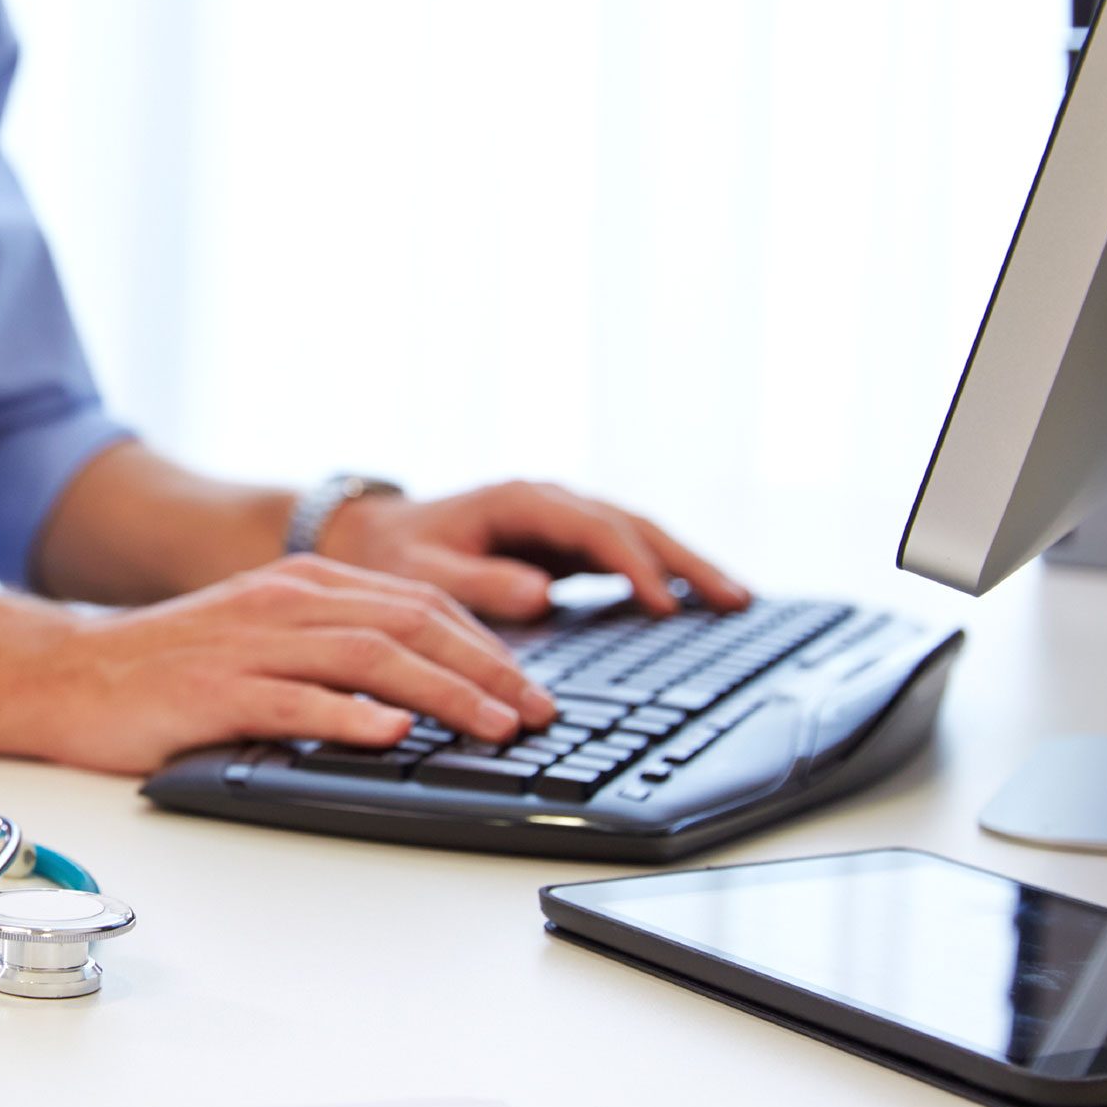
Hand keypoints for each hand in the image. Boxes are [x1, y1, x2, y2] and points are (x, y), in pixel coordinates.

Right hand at [19, 554, 560, 773]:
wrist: (67, 674)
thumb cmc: (168, 668)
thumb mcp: (264, 638)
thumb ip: (335, 650)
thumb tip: (419, 693)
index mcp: (305, 584)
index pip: (419, 603)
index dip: (487, 644)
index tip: (533, 689)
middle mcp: (286, 602)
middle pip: (411, 624)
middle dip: (487, 669)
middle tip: (539, 714)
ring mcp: (251, 644)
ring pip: (370, 658)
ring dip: (443, 693)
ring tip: (493, 726)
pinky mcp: (216, 692)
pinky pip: (295, 701)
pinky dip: (350, 717)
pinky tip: (390, 736)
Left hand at [319, 479, 750, 621]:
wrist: (369, 536)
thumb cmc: (393, 556)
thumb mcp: (422, 574)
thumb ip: (478, 583)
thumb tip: (544, 595)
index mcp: (520, 501)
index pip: (596, 529)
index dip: (635, 566)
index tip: (667, 605)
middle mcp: (549, 502)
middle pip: (633, 525)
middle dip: (686, 561)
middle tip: (737, 600)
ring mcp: (560, 521)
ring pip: (638, 536)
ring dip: (686, 565)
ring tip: (737, 601)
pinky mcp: (562, 545)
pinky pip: (623, 556)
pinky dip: (660, 575)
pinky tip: (693, 604)